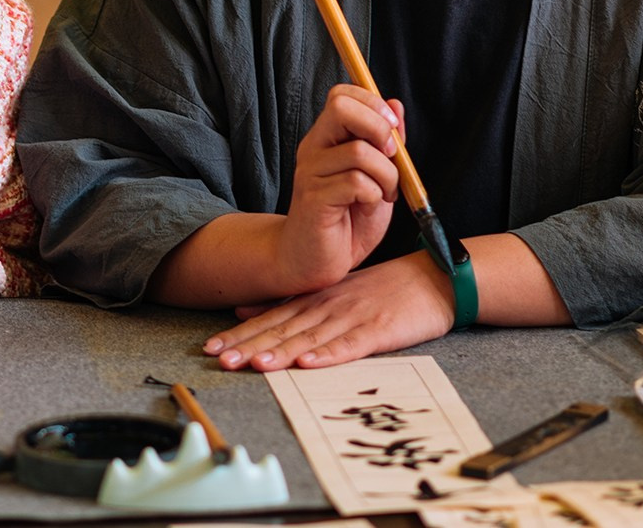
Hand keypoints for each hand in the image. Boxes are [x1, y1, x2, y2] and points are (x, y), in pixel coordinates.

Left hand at [205, 250, 453, 370]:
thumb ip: (290, 303)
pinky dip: (329, 354)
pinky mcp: (379, 330)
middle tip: (220, 359)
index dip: (240, 333)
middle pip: (282, 329)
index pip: (270, 318)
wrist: (432, 278)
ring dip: (282, 352)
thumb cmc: (381, 290)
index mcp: (315, 299)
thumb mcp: (330, 291)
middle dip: (249, 345)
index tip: (210, 347)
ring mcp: (353, 317)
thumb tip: (244, 310)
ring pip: (311, 338)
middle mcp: (328, 306)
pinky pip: (352, 345)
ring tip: (256, 364)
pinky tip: (310, 363)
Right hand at [273, 86, 404, 293]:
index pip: (341, 95)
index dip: (372, 102)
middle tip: (391, 156)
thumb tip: (396, 104)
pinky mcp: (313, 199)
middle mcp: (313, 148)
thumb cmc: (346, 220)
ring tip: (385, 194)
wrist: (314, 261)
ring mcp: (310, 172)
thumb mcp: (377, 177)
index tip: (392, 128)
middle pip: (342, 108)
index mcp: (326, 139)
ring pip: (359, 151)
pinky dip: (374, 195)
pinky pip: (356, 183)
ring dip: (386, 175)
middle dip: (379, 128)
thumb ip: (386, 144)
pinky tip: (369, 207)